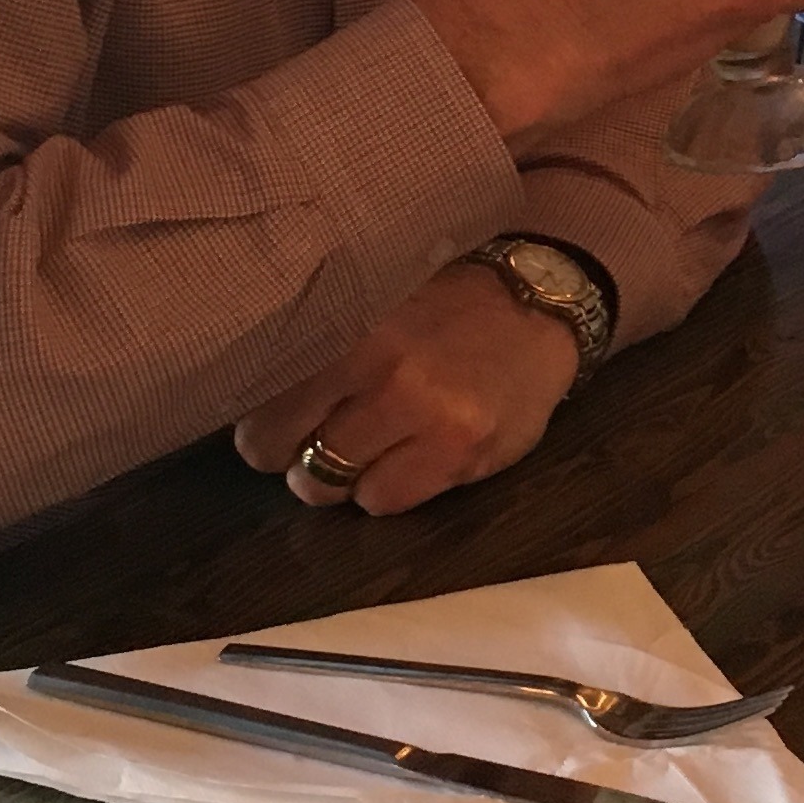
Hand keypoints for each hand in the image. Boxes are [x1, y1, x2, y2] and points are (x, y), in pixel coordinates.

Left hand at [232, 262, 579, 512]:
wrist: (541, 305)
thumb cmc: (448, 303)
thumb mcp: (379, 302)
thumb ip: (327, 346)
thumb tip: (262, 399)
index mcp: (356, 331)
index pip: (273, 406)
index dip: (261, 430)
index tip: (267, 430)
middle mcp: (387, 377)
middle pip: (293, 453)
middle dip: (292, 459)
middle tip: (309, 447)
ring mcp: (428, 421)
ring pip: (336, 487)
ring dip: (341, 479)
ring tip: (363, 452)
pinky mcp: (461, 455)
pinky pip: (388, 501)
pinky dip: (384, 490)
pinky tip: (404, 460)